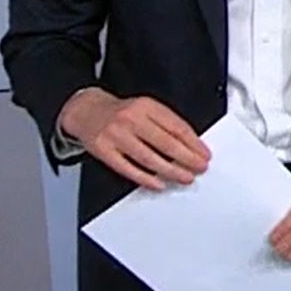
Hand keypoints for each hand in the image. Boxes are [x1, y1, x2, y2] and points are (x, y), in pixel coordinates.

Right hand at [60, 89, 209, 190]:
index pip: (176, 127)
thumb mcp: (146, 108)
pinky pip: (128, 168)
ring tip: (185, 177)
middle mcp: (131, 119)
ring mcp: (116, 135)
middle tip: (200, 168)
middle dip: (187, 158)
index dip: (194, 143)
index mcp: (146, 106)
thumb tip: (192, 145)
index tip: (205, 154)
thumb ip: (166, 123)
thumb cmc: (122, 113)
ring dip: (171, 170)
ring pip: (149, 158)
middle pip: (165, 143)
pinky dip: (146, 178)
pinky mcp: (103, 150)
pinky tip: (159, 183)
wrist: (86, 111)